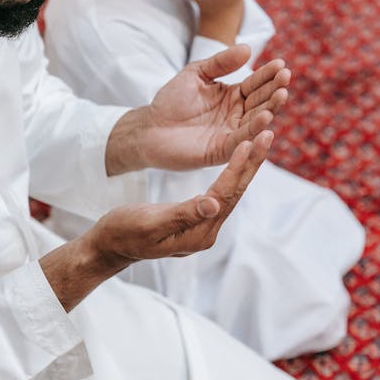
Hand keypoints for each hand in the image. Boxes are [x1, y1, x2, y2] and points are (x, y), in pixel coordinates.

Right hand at [92, 131, 272, 269]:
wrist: (111, 246)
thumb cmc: (124, 233)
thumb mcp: (150, 223)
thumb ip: (183, 214)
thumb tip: (214, 204)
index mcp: (198, 234)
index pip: (224, 196)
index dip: (236, 168)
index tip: (248, 142)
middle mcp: (207, 232)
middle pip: (235, 193)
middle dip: (251, 163)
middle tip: (268, 133)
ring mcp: (204, 228)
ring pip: (231, 192)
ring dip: (245, 166)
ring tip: (260, 140)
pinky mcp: (198, 220)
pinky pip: (221, 193)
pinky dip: (231, 172)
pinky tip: (239, 158)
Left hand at [105, 45, 289, 174]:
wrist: (150, 128)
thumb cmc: (171, 101)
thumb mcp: (196, 74)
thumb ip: (220, 63)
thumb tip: (247, 48)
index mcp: (233, 96)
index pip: (256, 84)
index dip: (268, 75)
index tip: (281, 64)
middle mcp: (237, 115)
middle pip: (261, 101)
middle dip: (274, 89)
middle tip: (285, 77)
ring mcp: (231, 133)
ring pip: (256, 121)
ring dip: (270, 108)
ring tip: (281, 95)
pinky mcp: (222, 150)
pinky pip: (242, 140)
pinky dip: (254, 130)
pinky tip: (265, 118)